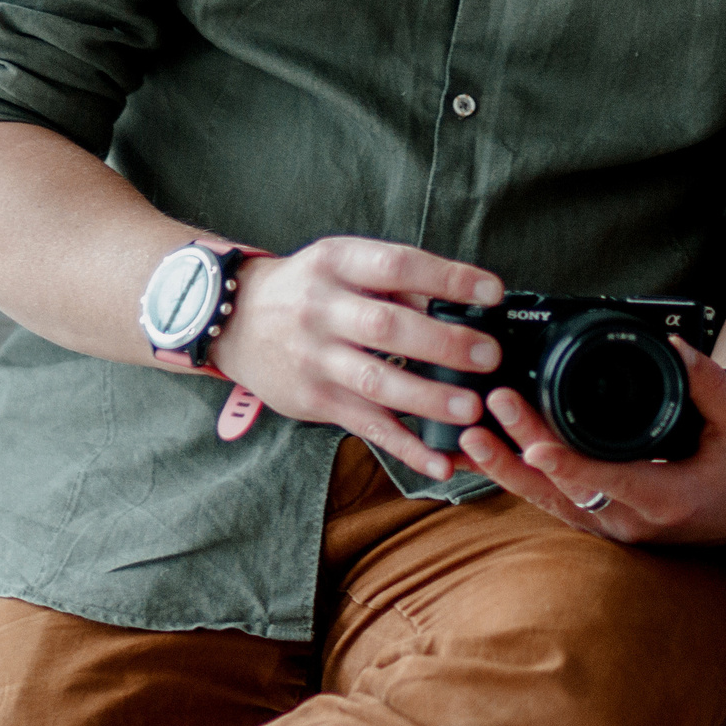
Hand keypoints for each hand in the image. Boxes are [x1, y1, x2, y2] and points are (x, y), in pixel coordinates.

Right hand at [207, 236, 503, 481]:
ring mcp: (315, 359)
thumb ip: (396, 282)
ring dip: (427, 399)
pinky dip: (405, 448)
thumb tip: (464, 303)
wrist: (234, 320)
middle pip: (387, 327)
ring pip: (376, 382)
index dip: (446, 278)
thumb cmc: (307, 289)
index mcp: (337, 263)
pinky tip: (439, 462)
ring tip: (470, 410)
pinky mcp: (314, 401)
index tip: (491, 292)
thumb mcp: (342, 264)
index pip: (396, 265)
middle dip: (443, 343)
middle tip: (488, 357)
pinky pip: (365, 426)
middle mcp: (321, 310)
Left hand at [455, 338, 725, 544]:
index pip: (611, 482)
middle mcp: (629, 519)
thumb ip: (711, 384)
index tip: (536, 446)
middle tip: (495, 407)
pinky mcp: (592, 517)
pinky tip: (482, 453)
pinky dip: (512, 476)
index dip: (571, 466)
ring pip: (546, 501)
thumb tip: (676, 345)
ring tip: (468, 435)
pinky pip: (546, 500)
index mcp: (667, 499)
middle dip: (522, 450)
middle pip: (565, 488)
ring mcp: (606, 524)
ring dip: (505, 468)